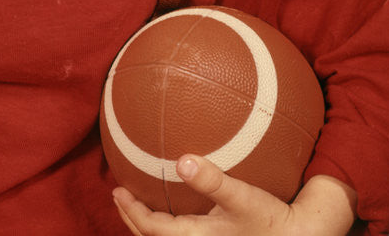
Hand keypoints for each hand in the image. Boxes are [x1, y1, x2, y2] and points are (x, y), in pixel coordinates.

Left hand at [113, 157, 355, 235]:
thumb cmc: (270, 219)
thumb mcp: (242, 197)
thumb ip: (212, 180)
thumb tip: (181, 161)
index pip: (151, 228)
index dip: (131, 211)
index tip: (117, 190)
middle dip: (132, 219)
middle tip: (118, 196)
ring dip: (147, 223)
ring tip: (137, 203)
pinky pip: (181, 235)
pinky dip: (167, 224)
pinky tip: (171, 207)